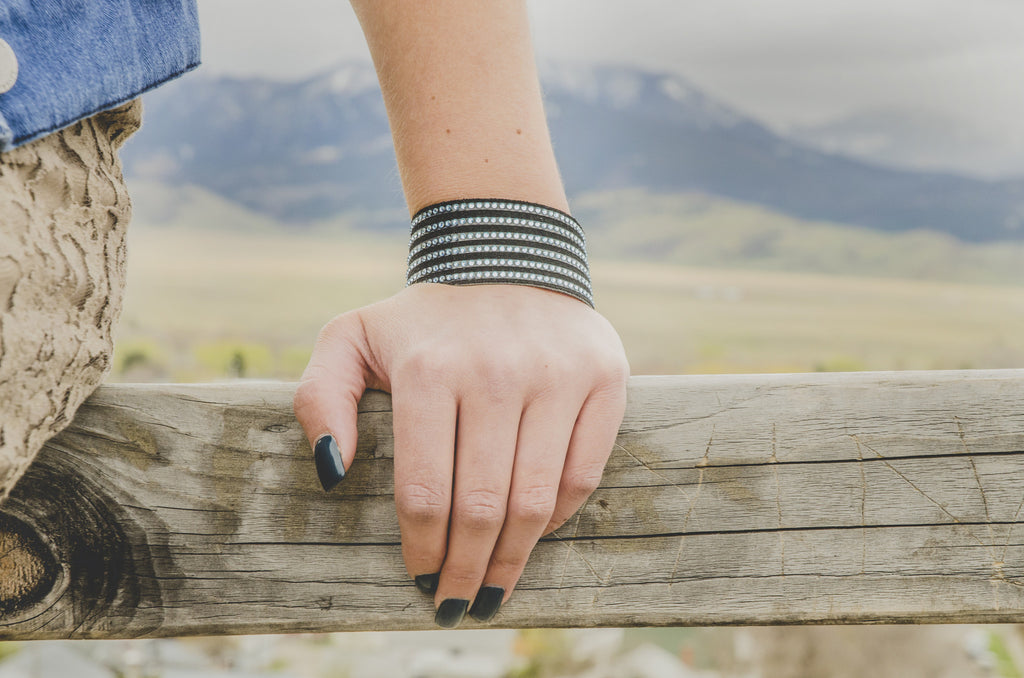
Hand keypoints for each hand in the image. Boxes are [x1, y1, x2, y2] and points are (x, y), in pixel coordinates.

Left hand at [293, 282, 628, 626]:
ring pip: (534, 499)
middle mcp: (498, 373)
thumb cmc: (423, 318)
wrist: (505, 256)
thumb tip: (332, 473)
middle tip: (458, 603)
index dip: (422, 550)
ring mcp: (557, 375)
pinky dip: (557, 515)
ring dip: (513, 558)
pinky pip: (582, 472)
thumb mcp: (350, 338)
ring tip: (496, 589)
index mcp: (430, 369)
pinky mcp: (604, 377)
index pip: (424, 491)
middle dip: (467, 570)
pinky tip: (534, 531)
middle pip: (481, 506)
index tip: (421, 579)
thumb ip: (319, 399)